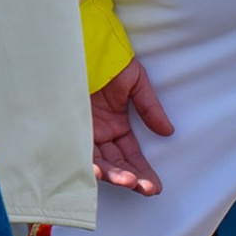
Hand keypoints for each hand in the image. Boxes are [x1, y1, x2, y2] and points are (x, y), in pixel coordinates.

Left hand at [91, 56, 171, 196]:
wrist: (81, 46)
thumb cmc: (107, 61)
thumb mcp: (134, 83)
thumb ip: (149, 108)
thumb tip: (168, 131)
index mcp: (115, 125)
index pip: (130, 155)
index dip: (143, 171)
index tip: (155, 187)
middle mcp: (98, 133)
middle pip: (116, 164)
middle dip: (132, 178)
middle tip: (146, 189)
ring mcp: (82, 133)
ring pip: (99, 162)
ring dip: (114, 175)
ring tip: (129, 182)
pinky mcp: (66, 130)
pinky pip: (77, 153)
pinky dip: (88, 164)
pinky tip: (100, 173)